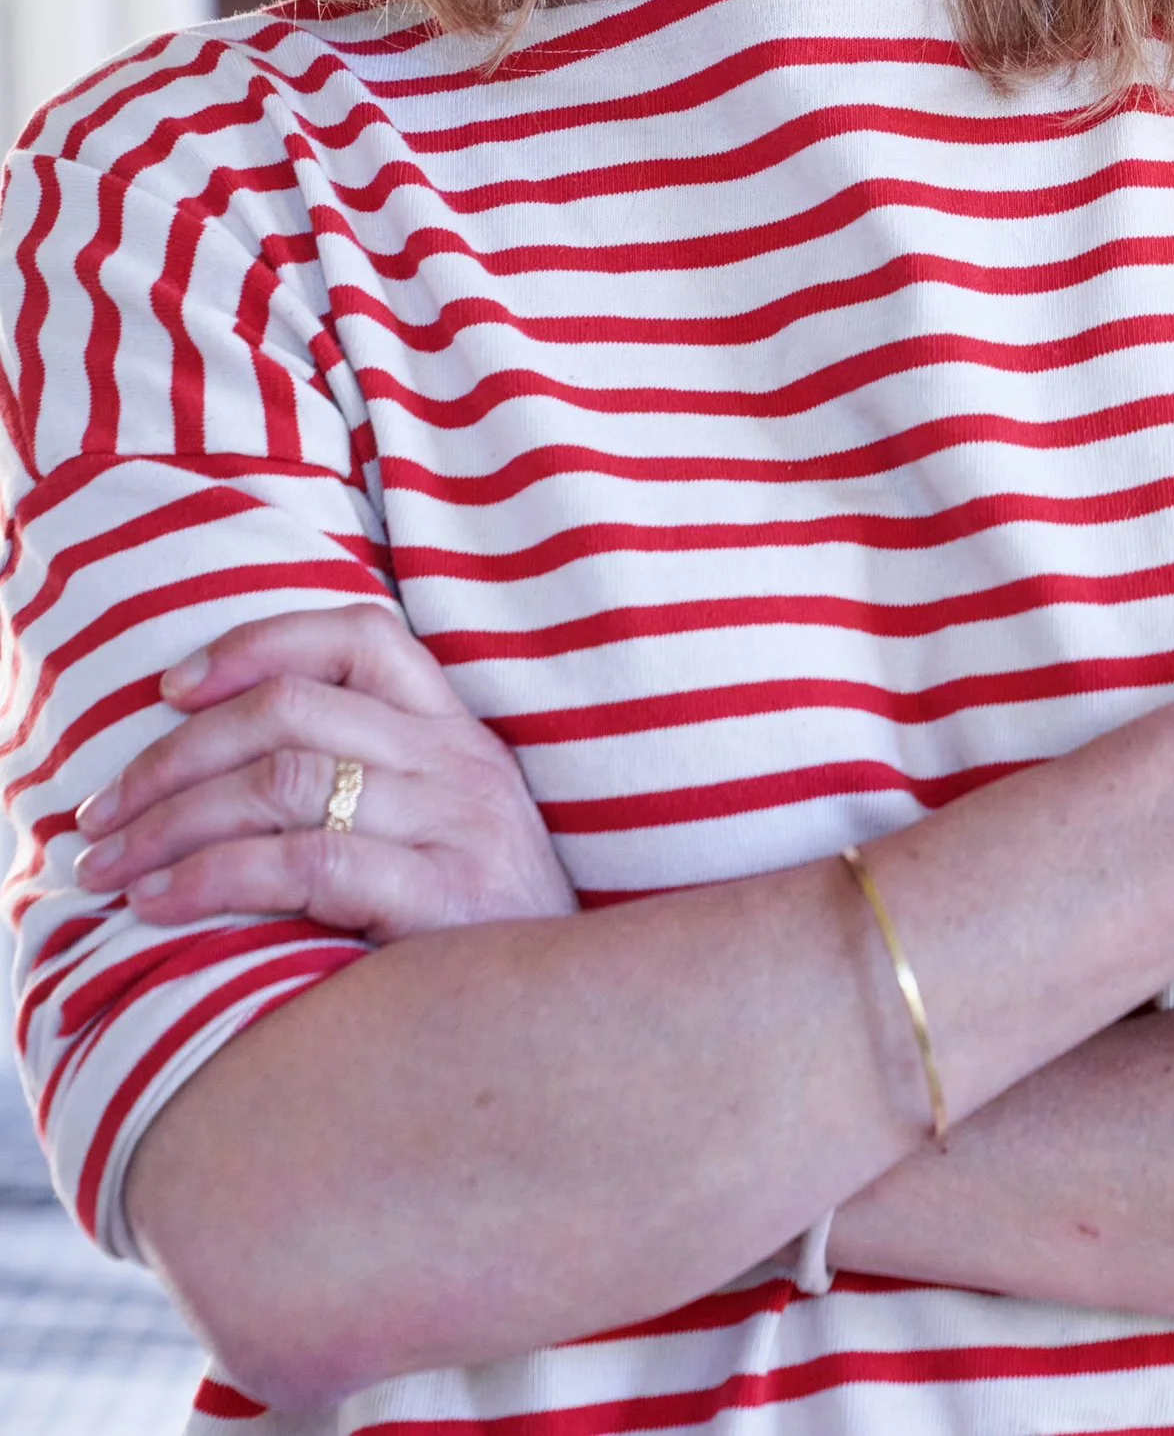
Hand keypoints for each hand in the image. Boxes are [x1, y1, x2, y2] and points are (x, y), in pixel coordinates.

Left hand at [75, 603, 577, 940]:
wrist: (577, 1031)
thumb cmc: (484, 944)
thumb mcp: (447, 841)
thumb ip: (372, 793)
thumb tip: (222, 779)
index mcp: (460, 736)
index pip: (361, 636)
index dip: (256, 645)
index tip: (172, 689)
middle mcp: (462, 764)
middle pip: (291, 709)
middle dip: (173, 757)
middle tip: (102, 816)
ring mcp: (458, 825)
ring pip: (283, 779)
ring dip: (172, 821)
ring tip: (112, 869)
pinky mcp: (443, 898)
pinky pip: (305, 862)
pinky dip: (213, 877)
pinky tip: (163, 904)